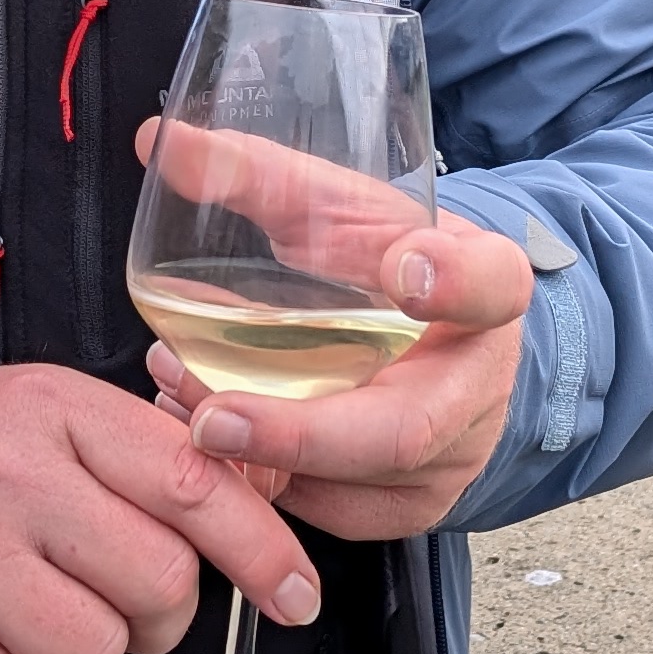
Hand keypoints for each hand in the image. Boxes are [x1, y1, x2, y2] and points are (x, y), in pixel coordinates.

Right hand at [0, 366, 312, 653]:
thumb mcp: (34, 420)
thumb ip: (137, 452)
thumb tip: (263, 502)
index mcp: (46, 410)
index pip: (193, 482)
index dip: (261, 549)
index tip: (297, 593)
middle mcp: (2, 479)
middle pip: (161, 586)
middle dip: (151, 612)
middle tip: (97, 592)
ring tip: (21, 613)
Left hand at [132, 117, 534, 535]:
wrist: (444, 341)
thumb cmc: (390, 263)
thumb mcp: (346, 209)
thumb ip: (263, 177)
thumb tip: (163, 143)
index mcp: (487, 290)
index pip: (490, 286)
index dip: (453, 283)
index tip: (404, 267)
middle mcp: (480, 385)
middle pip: (402, 429)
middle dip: (299, 432)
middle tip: (213, 418)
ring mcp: (449, 459)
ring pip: (350, 482)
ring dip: (252, 454)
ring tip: (175, 398)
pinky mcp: (409, 508)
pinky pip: (327, 510)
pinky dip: (258, 479)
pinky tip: (201, 439)